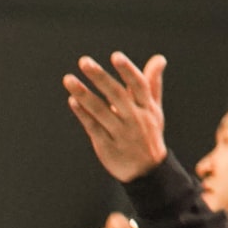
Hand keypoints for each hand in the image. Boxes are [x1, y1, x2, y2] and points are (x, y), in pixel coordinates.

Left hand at [63, 51, 168, 182]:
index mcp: (147, 109)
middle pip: (117, 96)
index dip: (128, 71)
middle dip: (101, 78)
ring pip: (101, 111)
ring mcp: (121, 133)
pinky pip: (93, 127)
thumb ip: (152, 83)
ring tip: (68, 79)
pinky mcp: (106, 145)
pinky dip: (83, 114)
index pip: (139, 86)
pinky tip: (72, 101)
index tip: (116, 56)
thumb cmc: (148, 133)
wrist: (147, 171)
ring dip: (84, 94)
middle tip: (84, 61)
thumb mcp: (154, 110)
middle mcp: (135, 119)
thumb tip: (159, 59)